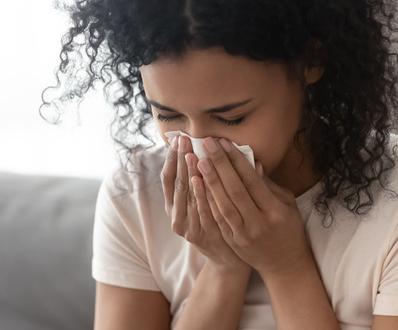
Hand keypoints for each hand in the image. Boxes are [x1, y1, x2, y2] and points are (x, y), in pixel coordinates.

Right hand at [160, 136, 248, 271]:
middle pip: (176, 183)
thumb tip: (217, 147)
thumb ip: (208, 178)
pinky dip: (199, 195)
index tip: (177, 138)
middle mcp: (176, 216)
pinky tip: (199, 180)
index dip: (171, 158)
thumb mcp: (209, 200)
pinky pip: (199, 211)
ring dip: (188, 174)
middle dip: (179, 160)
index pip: (168, 177)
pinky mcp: (199, 236)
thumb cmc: (221, 223)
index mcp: (175, 205)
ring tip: (190, 154)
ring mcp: (187, 227)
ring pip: (186, 196)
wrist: (230, 259)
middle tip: (183, 139)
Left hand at [196, 137, 313, 276]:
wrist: (284, 264)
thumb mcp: (287, 204)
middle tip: (207, 144)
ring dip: (209, 181)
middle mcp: (258, 223)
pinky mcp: (232, 241)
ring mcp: (243, 234)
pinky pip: (217, 218)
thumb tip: (252, 162)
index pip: (252, 181)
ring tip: (198, 161)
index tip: (225, 143)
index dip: (237, 161)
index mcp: (275, 211)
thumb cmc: (288, 228)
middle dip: (219, 165)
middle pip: (235, 190)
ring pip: (223, 204)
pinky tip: (198, 185)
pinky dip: (207, 200)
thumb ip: (268, 185)